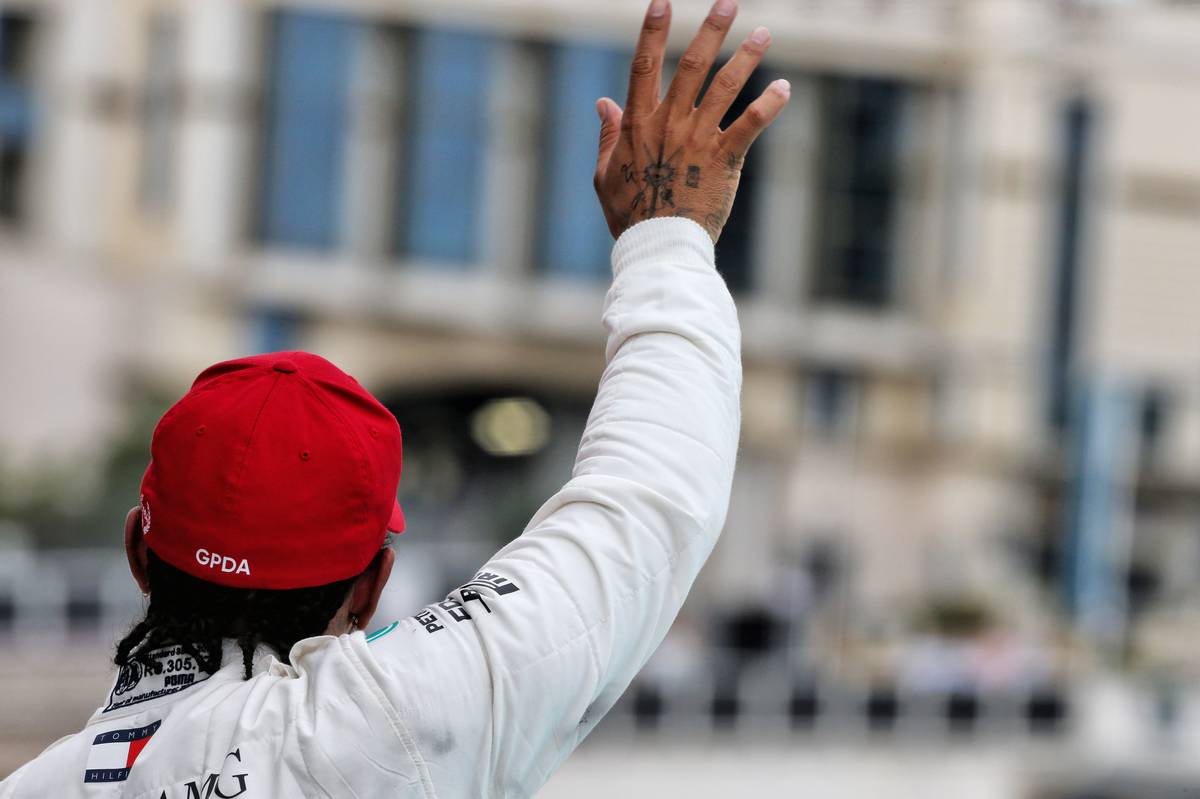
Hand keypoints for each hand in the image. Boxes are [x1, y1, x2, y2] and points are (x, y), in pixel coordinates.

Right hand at [593, 0, 789, 242]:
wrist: (658, 246)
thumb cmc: (629, 213)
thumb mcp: (606, 173)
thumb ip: (609, 135)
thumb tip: (604, 102)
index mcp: (638, 124)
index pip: (644, 66)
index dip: (653, 31)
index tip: (663, 0)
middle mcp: (669, 124)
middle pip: (692, 66)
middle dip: (711, 29)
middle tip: (728, 1)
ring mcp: (698, 140)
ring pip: (724, 88)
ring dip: (746, 57)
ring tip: (764, 33)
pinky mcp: (725, 159)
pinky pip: (750, 125)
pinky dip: (769, 105)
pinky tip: (784, 89)